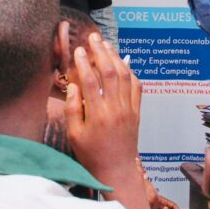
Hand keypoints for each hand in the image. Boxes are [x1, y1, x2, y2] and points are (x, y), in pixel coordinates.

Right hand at [66, 34, 142, 183]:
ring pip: (125, 76)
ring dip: (116, 57)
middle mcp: (116, 109)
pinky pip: (136, 87)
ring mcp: (129, 109)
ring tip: (106, 44)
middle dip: (101, 52)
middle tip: (93, 37)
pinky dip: (130, 72)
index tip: (78, 51)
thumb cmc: (91, 155)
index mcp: (98, 115)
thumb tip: (73, 86)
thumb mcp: (74, 136)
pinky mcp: (136, 112)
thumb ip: (73, 109)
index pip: (91, 82)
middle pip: (110, 73)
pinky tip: (123, 63)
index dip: (84, 64)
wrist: (117, 171)